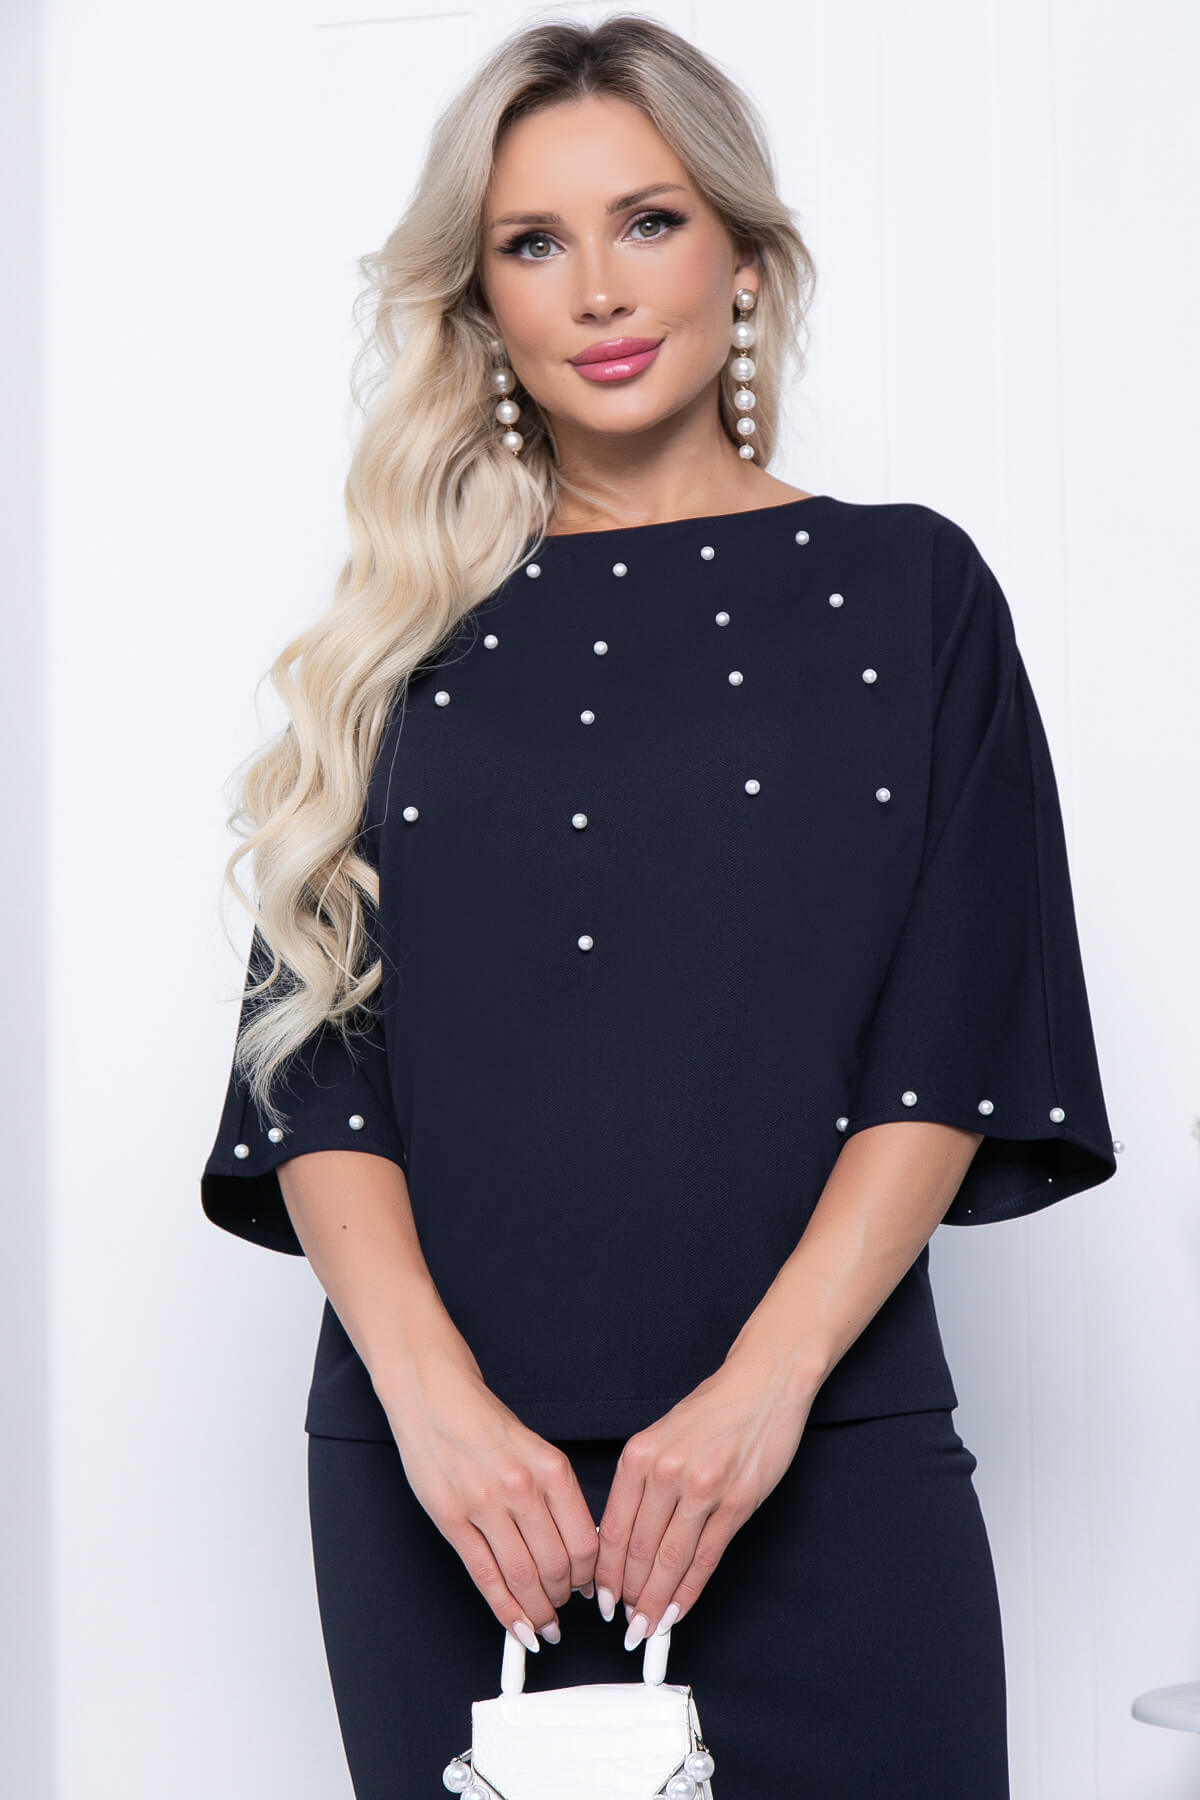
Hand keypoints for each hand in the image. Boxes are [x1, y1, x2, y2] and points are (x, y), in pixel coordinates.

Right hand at [379, 1344, 598, 1650]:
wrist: (432, 1393)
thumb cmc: (483, 1421)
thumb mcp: (535, 1449)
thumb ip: (556, 1495)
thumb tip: (579, 1547)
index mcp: (551, 1467)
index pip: (585, 1542)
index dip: (590, 1577)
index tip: (590, 1590)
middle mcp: (521, 1487)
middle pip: (557, 1567)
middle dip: (564, 1598)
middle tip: (563, 1607)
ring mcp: (483, 1504)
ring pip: (522, 1577)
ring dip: (537, 1611)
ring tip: (542, 1622)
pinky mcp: (450, 1518)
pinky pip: (484, 1576)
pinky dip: (503, 1610)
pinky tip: (515, 1626)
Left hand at [593, 1349, 814, 1648]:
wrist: (763, 1384)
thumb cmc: (714, 1410)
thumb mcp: (662, 1437)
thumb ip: (642, 1482)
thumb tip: (623, 1538)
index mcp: (639, 1455)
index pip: (612, 1529)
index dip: (606, 1573)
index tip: (601, 1599)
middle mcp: (666, 1472)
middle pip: (639, 1551)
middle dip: (629, 1596)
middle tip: (624, 1625)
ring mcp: (702, 1489)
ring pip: (670, 1560)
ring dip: (656, 1601)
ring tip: (647, 1627)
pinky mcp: (736, 1503)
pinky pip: (706, 1558)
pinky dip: (689, 1591)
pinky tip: (679, 1610)